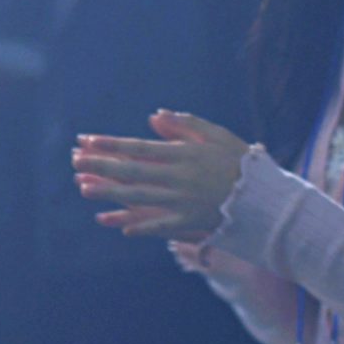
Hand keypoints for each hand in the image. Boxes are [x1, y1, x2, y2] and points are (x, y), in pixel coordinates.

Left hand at [71, 109, 254, 239]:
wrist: (267, 196)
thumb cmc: (242, 162)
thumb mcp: (218, 135)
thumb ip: (187, 125)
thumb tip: (155, 116)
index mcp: (186, 154)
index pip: (140, 148)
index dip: (112, 144)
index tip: (88, 140)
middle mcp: (180, 177)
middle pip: (133, 171)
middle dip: (102, 165)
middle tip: (76, 161)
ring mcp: (184, 201)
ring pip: (139, 197)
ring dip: (110, 193)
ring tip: (84, 187)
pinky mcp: (191, 221)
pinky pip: (161, 225)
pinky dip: (141, 226)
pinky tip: (120, 226)